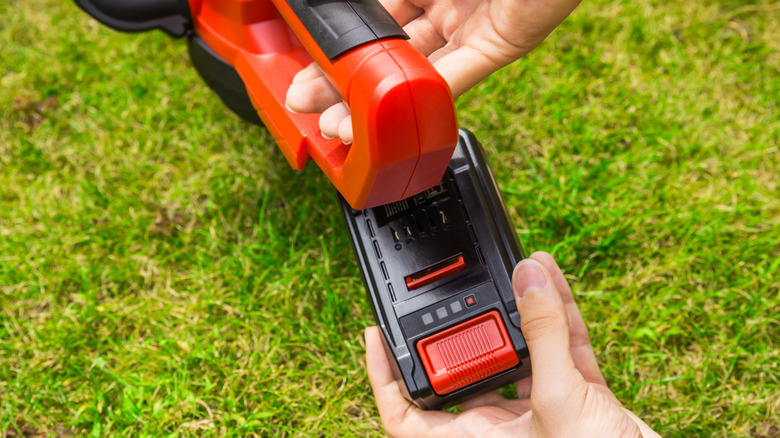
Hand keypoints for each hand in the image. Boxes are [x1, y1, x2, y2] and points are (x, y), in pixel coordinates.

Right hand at [285, 0, 581, 142]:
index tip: (305, 66)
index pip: (370, 19)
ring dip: (377, 101)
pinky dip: (425, 95)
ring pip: (415, 71)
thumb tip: (346, 6)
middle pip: (386, 52)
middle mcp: (443, 5)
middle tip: (307, 107)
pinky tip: (387, 117)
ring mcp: (470, 27)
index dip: (336, 46)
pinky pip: (458, 74)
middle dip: (345, 82)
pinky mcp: (500, 45)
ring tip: (338, 126)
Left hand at [364, 251, 661, 436]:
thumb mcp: (562, 399)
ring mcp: (538, 413)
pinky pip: (559, 350)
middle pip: (466, 370)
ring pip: (518, 353)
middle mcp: (499, 429)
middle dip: (466, 326)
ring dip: (518, 311)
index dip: (383, 376)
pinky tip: (550, 276)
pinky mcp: (576, 399)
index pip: (405, 414)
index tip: (374, 335)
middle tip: (458, 287)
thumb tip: (529, 278)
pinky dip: (559, 316)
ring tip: (513, 268)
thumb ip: (545, 336)